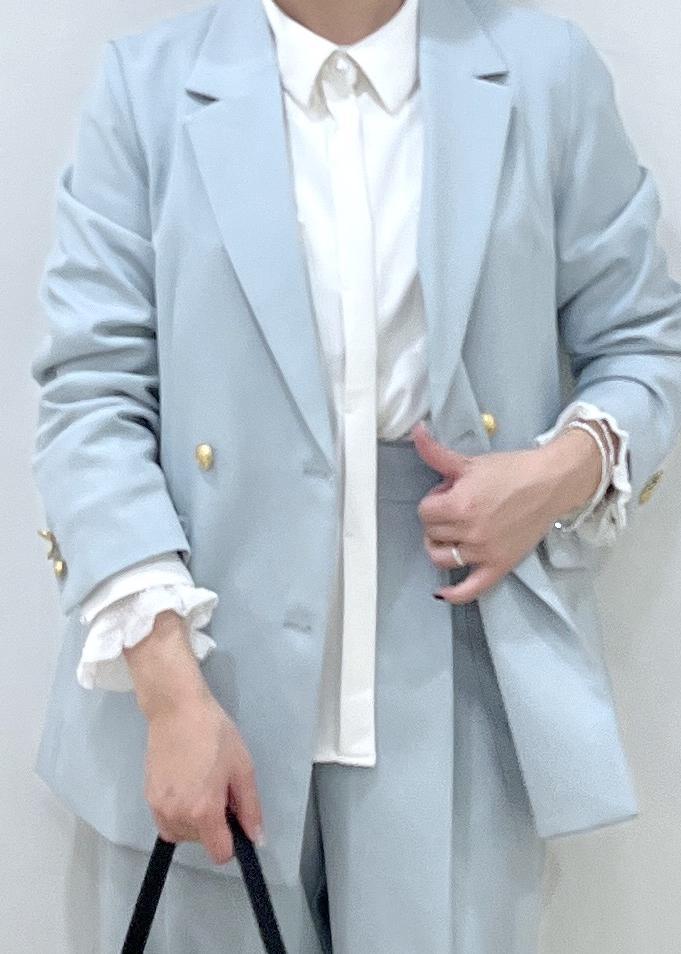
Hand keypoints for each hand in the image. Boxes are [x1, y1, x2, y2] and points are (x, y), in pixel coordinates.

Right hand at [144, 689, 263, 864]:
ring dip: (194, 822)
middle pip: (201, 842)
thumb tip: (256, 838)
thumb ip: (250, 808)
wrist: (177, 710)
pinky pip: (166, 821)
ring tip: (201, 785)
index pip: (220, 853)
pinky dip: (178, 813)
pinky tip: (186, 785)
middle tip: (218, 788)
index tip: (234, 817)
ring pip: (181, 834)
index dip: (232, 841)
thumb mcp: (242, 768)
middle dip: (213, 824)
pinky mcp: (148, 797)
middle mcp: (177, 816)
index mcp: (204, 810)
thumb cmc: (215, 734)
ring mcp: (158, 808)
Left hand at [411, 419, 602, 603]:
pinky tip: (442, 593)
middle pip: (431, 532)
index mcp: (459, 505)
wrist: (549, 483)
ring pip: (442, 559)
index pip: (424, 511)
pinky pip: (471, 589)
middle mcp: (469, 532)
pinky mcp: (498, 566)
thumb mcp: (469, 462)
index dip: (434, 499)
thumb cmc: (510, 470)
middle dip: (438, 518)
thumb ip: (436, 452)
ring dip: (440, 547)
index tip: (450, 492)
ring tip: (451, 534)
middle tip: (458, 507)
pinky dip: (454, 595)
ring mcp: (483, 552)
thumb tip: (416, 431)